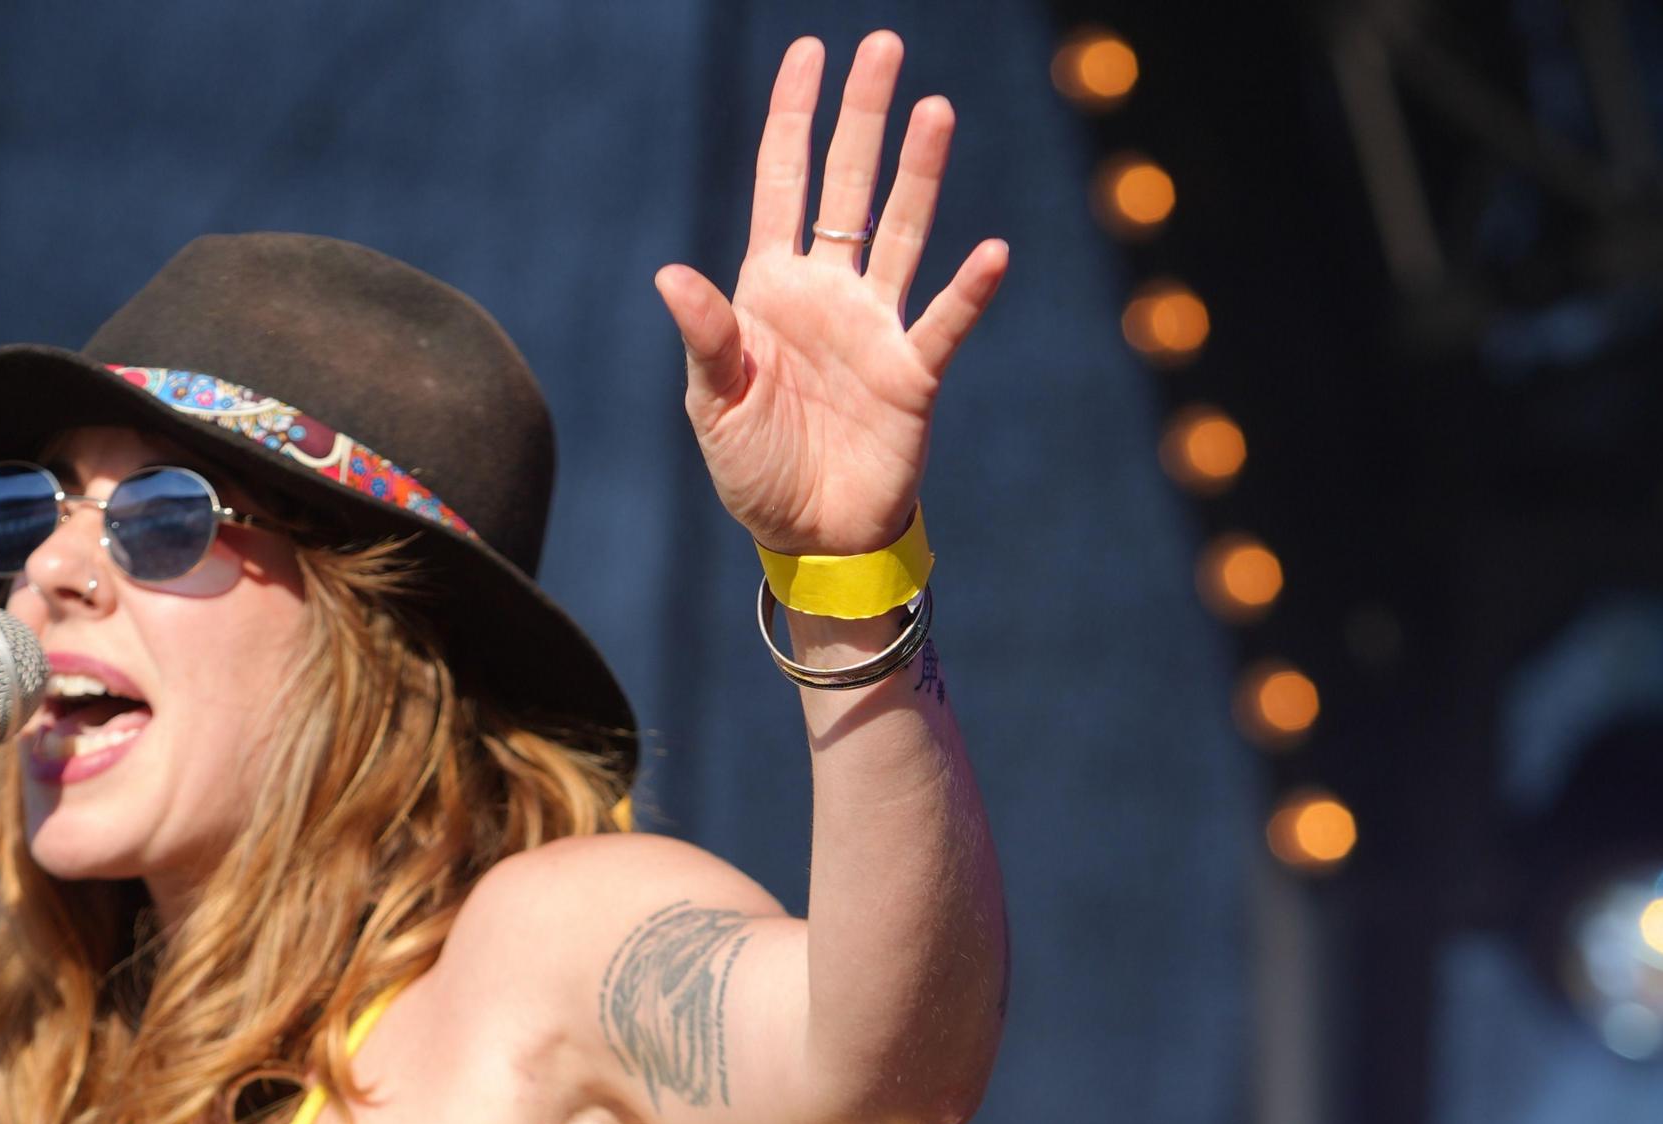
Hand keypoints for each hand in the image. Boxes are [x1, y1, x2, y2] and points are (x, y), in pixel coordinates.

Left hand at [655, 31, 1011, 556]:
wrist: (808, 535)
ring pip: (900, 231)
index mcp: (770, 287)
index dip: (793, 118)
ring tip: (934, 111)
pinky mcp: (913, 372)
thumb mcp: (714, 403)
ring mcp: (875, 325)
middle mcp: (828, 290)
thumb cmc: (752, 466)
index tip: (808, 52)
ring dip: (918, 174)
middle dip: (863, 116)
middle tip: (883, 46)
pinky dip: (968, 291)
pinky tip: (991, 252)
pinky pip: (944, 321)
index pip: (782, 182)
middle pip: (849, 184)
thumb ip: (706, 337)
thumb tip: (671, 275)